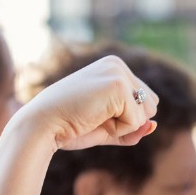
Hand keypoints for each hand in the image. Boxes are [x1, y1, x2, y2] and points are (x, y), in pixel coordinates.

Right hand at [15, 55, 157, 150]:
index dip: (125, 118)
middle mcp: (117, 65)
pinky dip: (119, 129)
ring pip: (147, 113)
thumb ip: (134, 127)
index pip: (145, 101)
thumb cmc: (69, 127)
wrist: (41, 126)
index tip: (94, 114)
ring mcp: (118, 73)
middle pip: (151, 106)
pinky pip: (137, 121)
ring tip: (94, 117)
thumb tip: (154, 125)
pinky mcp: (119, 86)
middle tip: (94, 117)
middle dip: (128, 121)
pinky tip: (94, 118)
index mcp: (113, 68)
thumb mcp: (108, 127)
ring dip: (124, 125)